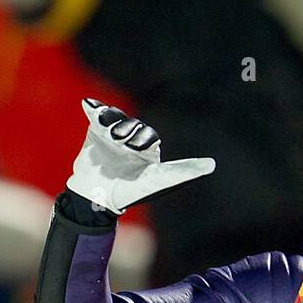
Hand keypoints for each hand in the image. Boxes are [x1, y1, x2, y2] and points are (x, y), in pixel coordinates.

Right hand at [66, 99, 215, 215]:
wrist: (93, 198)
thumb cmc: (129, 194)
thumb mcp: (158, 183)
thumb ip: (183, 172)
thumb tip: (212, 165)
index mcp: (149, 151)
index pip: (149, 137)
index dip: (143, 140)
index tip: (137, 152)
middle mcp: (132, 140)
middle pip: (132, 126)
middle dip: (127, 132)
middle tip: (119, 143)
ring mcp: (113, 134)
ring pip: (115, 117)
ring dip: (111, 121)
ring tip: (108, 134)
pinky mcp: (96, 130)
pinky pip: (97, 113)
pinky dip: (95, 108)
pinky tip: (89, 105)